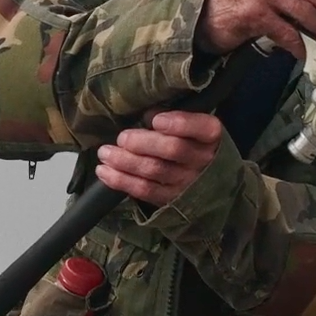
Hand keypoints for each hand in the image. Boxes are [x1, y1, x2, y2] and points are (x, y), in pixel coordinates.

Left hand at [94, 111, 222, 207]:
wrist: (208, 180)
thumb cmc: (191, 141)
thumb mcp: (191, 125)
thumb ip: (172, 118)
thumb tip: (146, 116)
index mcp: (210, 136)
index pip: (201, 128)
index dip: (179, 124)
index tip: (156, 120)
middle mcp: (203, 160)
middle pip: (172, 149)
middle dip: (142, 143)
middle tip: (121, 138)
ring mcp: (188, 183)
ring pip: (155, 171)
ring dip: (125, 162)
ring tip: (105, 153)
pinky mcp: (171, 200)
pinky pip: (145, 191)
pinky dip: (122, 181)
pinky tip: (104, 172)